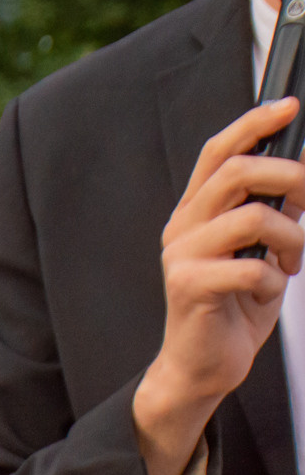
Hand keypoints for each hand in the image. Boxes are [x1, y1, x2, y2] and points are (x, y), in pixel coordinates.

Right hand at [138, 99, 304, 474]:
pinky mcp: (189, 286)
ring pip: (253, 217)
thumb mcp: (260, 251)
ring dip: (290, 239)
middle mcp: (183, 228)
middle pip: (238, 172)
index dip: (253, 124)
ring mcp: (181, 256)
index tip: (289, 108)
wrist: (201, 366)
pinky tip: (266, 292)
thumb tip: (300, 178)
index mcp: (196, 213)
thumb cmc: (231, 309)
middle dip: (290, 179)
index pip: (219, 152)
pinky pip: (250, 266)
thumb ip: (273, 214)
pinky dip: (273, 280)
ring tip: (290, 263)